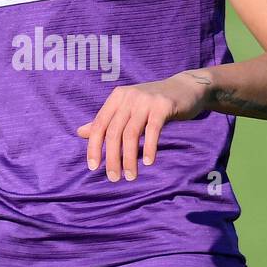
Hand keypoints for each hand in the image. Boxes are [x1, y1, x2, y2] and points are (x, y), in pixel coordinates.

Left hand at [76, 71, 212, 180]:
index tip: (93, 167)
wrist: (185, 88)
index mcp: (116, 97)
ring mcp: (146, 100)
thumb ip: (106, 120)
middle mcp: (128, 96)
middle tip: (114, 178)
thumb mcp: (127, 108)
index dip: (94, 147)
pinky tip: (148, 162)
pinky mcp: (163, 106)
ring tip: (131, 176)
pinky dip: (149, 148)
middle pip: (114, 132)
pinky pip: (153, 130)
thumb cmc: (153, 102)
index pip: (99, 125)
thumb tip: (80, 132)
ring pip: (131, 134)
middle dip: (112, 158)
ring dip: (129, 158)